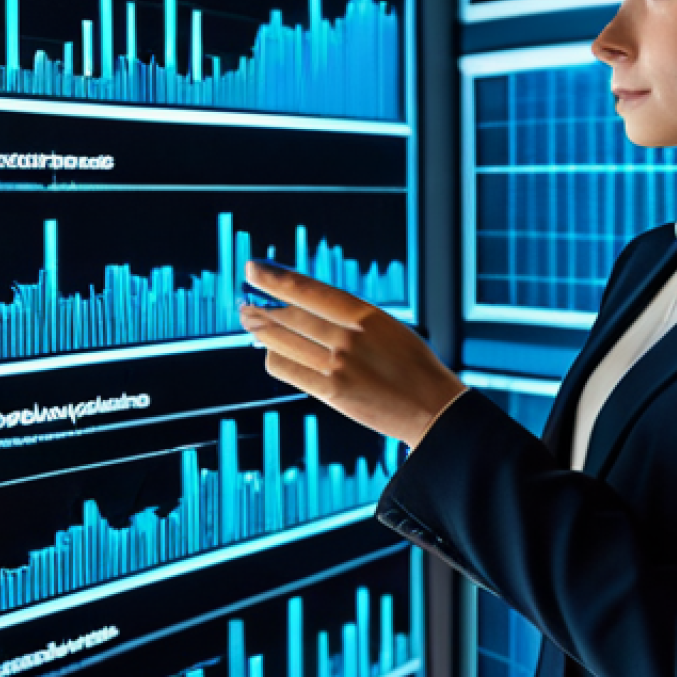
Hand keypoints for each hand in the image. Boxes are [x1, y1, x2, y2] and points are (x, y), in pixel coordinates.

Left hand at [239, 261, 467, 448]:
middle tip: (244, 302)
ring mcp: (338, 367)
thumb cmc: (412, 365)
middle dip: (259, 308)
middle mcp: (349, 338)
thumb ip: (348, 318)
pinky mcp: (331, 393)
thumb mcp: (387, 327)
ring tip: (253, 324)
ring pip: (280, 343)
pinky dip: (274, 358)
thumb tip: (301, 308)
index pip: (308, 290)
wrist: (432, 408)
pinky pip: (286, 370)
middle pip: (288, 317)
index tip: (252, 268)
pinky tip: (274, 353)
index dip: (275, 278)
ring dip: (261, 331)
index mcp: (366, 315)